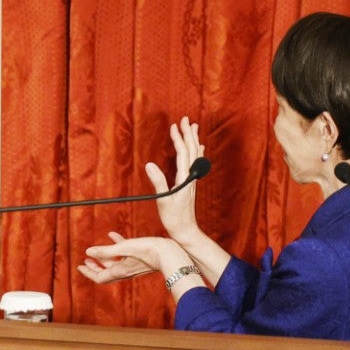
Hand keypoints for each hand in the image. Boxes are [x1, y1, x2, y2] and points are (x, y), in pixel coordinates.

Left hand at [78, 232, 186, 283]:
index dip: (89, 272)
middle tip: (86, 261)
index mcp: (120, 271)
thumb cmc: (149, 251)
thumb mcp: (125, 247)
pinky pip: (124, 254)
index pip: (100, 277)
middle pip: (106, 272)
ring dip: (104, 257)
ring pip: (114, 263)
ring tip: (97, 250)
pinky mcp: (140, 259)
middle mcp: (125, 271)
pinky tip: (113, 235)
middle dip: (95, 267)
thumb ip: (106, 251)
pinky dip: (117, 246)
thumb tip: (88, 252)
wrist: (171, 254)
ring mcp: (133, 266)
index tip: (80, 267)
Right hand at [150, 116, 202, 240]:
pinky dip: (197, 152)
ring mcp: (192, 179)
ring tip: (194, 127)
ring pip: (195, 155)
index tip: (174, 126)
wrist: (186, 230)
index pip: (182, 153)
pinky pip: (196, 162)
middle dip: (189, 134)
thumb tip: (149, 165)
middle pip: (192, 150)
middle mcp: (190, 176)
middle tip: (186, 119)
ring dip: (194, 140)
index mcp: (184, 178)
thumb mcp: (163, 201)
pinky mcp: (190, 183)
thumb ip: (158, 182)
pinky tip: (200, 148)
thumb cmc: (174, 218)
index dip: (178, 139)